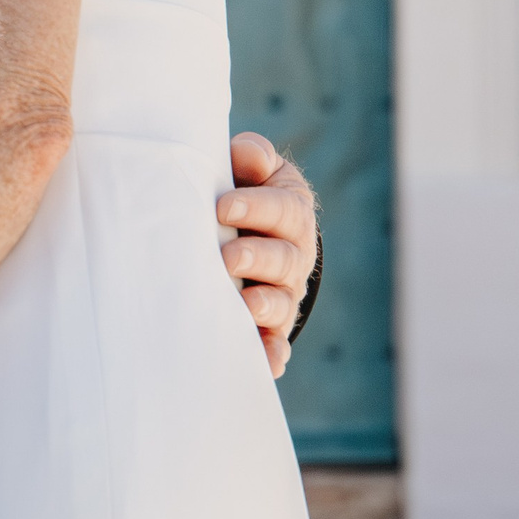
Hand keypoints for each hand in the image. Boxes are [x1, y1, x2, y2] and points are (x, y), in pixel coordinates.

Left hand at [218, 132, 318, 379]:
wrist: (244, 234)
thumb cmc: (241, 194)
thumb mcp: (250, 169)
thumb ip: (251, 158)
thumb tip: (250, 155)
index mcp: (292, 213)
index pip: (285, 209)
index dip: (258, 207)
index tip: (223, 206)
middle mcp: (295, 256)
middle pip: (285, 259)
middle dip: (258, 258)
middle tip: (228, 257)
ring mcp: (283, 294)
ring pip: (283, 302)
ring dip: (266, 306)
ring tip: (246, 305)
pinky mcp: (269, 325)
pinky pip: (274, 342)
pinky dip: (272, 353)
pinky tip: (266, 362)